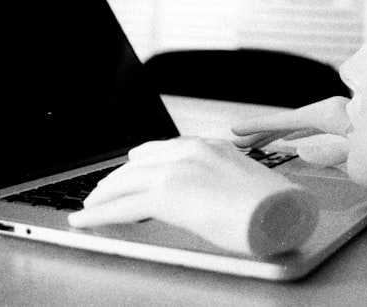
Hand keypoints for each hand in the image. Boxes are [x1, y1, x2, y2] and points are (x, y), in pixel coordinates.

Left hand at [66, 137, 317, 256]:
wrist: (282, 213)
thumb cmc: (272, 206)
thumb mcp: (242, 183)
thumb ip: (217, 181)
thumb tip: (207, 196)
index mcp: (208, 146)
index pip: (161, 150)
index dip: (138, 163)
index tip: (127, 169)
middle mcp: (189, 151)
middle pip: (138, 164)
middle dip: (115, 180)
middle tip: (101, 192)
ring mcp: (177, 170)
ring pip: (125, 183)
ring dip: (102, 197)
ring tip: (88, 207)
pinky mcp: (167, 195)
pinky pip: (123, 207)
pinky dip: (99, 215)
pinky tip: (84, 221)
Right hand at [231, 96, 351, 166]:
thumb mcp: (359, 151)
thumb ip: (329, 153)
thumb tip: (298, 150)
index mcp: (328, 114)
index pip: (285, 121)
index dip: (258, 126)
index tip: (235, 131)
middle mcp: (328, 110)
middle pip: (287, 122)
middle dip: (261, 133)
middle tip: (238, 144)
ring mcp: (336, 115)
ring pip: (298, 125)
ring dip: (277, 134)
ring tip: (256, 144)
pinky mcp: (344, 123)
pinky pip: (312, 128)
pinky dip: (296, 134)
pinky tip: (290, 141)